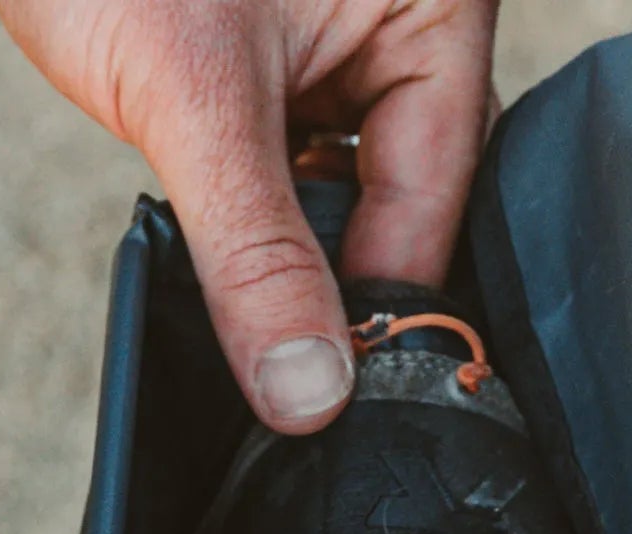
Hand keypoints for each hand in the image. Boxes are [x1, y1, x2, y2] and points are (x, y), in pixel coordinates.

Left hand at [0, 0, 500, 429]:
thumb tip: (311, 392)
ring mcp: (337, 52)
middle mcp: (399, 26)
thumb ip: (256, 250)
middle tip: (293, 379)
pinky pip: (289, 184)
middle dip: (338, 284)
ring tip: (256, 330)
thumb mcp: (192, 94)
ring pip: (341, 205)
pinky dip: (257, 235)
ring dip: (291, 265)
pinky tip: (232, 281)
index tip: (337, 396)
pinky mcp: (273, 78)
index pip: (438, 192)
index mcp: (433, 4)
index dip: (383, 303)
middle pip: (402, 206)